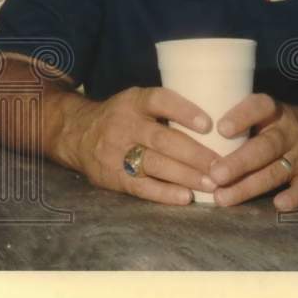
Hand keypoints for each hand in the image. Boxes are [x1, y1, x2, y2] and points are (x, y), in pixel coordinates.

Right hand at [70, 86, 220, 204]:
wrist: (76, 134)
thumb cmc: (120, 118)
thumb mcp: (135, 102)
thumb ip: (164, 110)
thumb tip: (215, 122)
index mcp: (133, 102)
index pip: (159, 101)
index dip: (183, 111)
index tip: (208, 124)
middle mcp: (124, 124)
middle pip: (162, 139)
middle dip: (195, 154)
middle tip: (222, 166)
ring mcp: (116, 152)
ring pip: (154, 164)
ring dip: (186, 175)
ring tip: (212, 184)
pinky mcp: (113, 176)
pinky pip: (141, 186)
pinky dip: (164, 193)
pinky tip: (185, 197)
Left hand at [209, 94, 297, 210]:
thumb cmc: (279, 124)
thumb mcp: (264, 114)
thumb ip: (237, 123)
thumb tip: (188, 135)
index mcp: (274, 111)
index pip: (259, 106)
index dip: (241, 116)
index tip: (220, 129)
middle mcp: (289, 131)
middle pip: (264, 146)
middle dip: (239, 162)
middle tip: (215, 174)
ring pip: (276, 170)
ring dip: (249, 186)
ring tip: (222, 198)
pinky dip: (295, 196)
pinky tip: (279, 204)